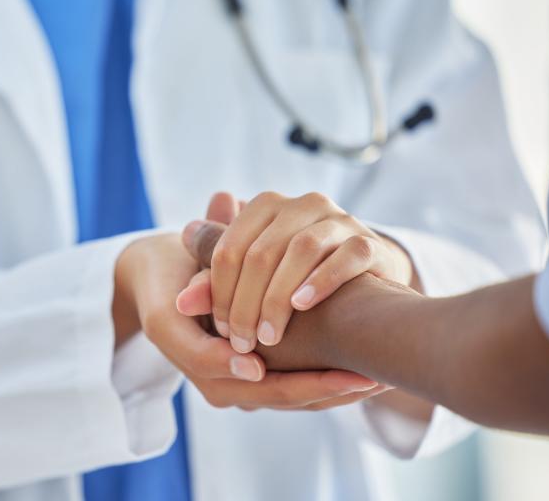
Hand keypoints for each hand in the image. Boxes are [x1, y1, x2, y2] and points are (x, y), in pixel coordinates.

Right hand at [115, 234, 381, 410]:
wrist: (155, 295)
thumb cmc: (167, 274)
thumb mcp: (183, 262)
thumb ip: (213, 243)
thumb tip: (227, 199)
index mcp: (193, 356)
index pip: (256, 381)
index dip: (300, 379)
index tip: (340, 372)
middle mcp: (214, 384)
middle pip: (280, 397)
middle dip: (329, 390)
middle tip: (372, 380)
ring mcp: (231, 389)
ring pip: (290, 401)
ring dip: (335, 393)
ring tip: (378, 382)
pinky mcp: (248, 387)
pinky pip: (291, 396)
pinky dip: (325, 390)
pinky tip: (361, 381)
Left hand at [178, 192, 416, 353]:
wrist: (367, 287)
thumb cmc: (295, 284)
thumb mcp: (251, 281)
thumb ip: (216, 286)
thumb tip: (179, 300)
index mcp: (266, 207)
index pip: (229, 247)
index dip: (220, 292)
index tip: (221, 332)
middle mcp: (302, 204)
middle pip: (262, 251)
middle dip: (247, 303)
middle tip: (243, 343)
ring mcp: (339, 220)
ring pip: (301, 250)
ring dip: (279, 297)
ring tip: (269, 336)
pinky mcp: (369, 242)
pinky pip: (344, 256)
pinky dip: (321, 281)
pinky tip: (302, 307)